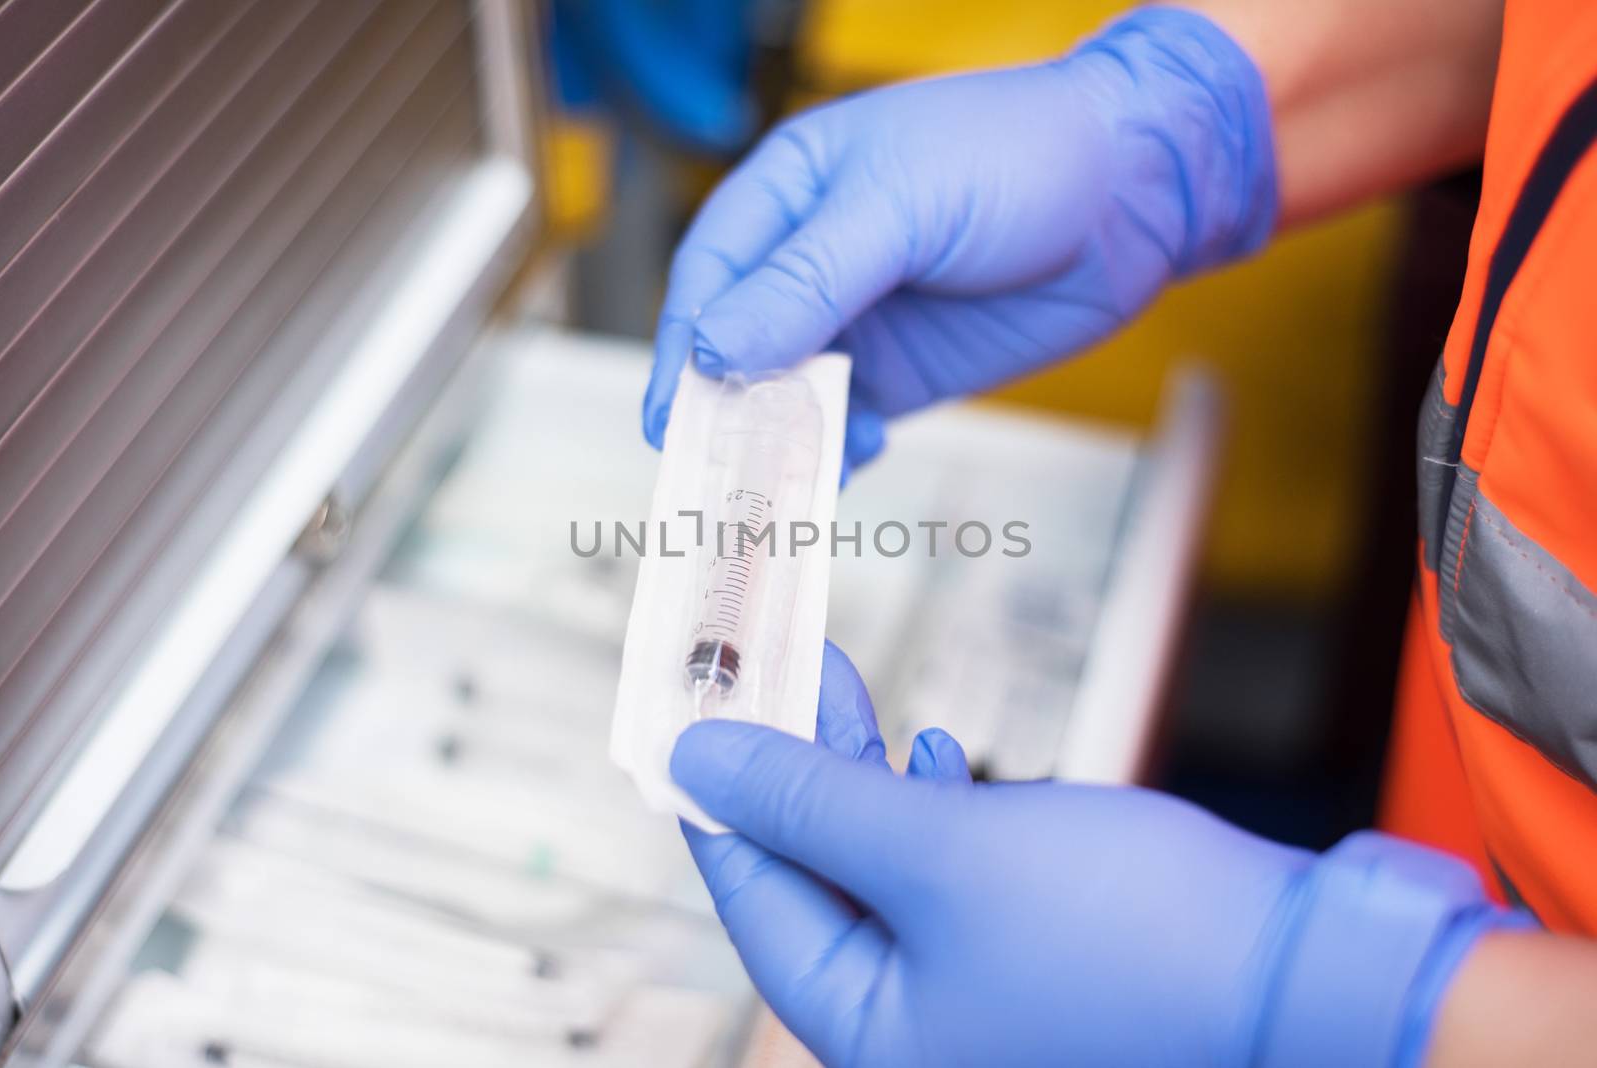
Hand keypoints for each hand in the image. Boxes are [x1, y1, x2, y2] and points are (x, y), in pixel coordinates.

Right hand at [644, 7, 1277, 468]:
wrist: (1136, 192)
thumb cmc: (1019, 154)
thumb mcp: (900, 206)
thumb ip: (807, 282)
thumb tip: (715, 350)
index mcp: (790, 192)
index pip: (710, 275)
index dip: (683, 343)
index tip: (672, 409)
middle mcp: (810, 259)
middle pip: (736, 343)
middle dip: (723, 404)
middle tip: (711, 468)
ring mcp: (857, 319)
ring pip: (787, 391)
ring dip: (778, 438)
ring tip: (780, 479)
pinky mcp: (903, 370)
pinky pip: (847, 421)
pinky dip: (835, 451)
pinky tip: (845, 465)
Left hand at [673, 644, 1522, 1066]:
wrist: (1307, 975)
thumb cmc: (1127, 933)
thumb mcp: (942, 851)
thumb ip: (811, 802)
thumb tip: (697, 762)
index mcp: (865, 1029)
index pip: (754, 897)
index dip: (719, 792)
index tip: (697, 701)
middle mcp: (910, 1026)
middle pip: (814, 877)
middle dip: (793, 766)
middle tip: (774, 666)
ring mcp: (973, 995)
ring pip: (879, 867)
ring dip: (859, 774)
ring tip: (842, 685)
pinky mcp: (1029, 957)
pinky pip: (944, 879)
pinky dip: (930, 811)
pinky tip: (933, 757)